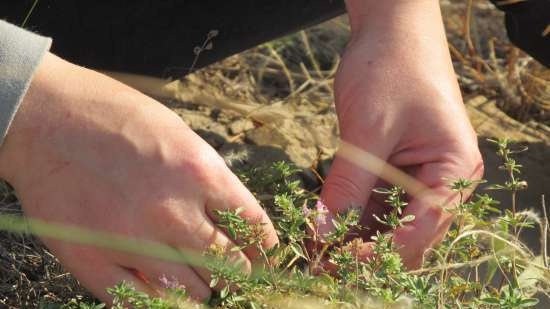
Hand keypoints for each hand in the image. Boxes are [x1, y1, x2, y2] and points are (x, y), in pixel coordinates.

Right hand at [0, 53, 277, 302]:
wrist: (45, 119)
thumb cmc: (116, 118)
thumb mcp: (180, 135)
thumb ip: (209, 180)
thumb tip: (231, 217)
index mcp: (201, 174)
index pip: (253, 225)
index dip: (263, 245)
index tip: (263, 253)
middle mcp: (174, 212)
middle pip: (228, 264)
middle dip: (237, 271)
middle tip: (234, 271)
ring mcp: (134, 241)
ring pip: (192, 290)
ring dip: (204, 288)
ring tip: (203, 283)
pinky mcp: (95, 262)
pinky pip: (142, 302)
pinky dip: (162, 302)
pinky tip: (167, 293)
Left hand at [320, 0, 483, 267]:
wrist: (390, 30)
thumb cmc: (390, 68)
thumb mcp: (367, 130)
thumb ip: (348, 185)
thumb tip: (323, 232)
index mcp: (454, 170)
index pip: (420, 229)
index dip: (380, 252)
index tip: (338, 259)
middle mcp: (442, 180)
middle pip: (405, 234)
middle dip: (365, 249)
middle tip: (321, 258)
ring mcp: (419, 176)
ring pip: (387, 222)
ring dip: (354, 235)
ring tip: (315, 244)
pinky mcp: (396, 169)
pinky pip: (375, 203)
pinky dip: (351, 214)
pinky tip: (323, 222)